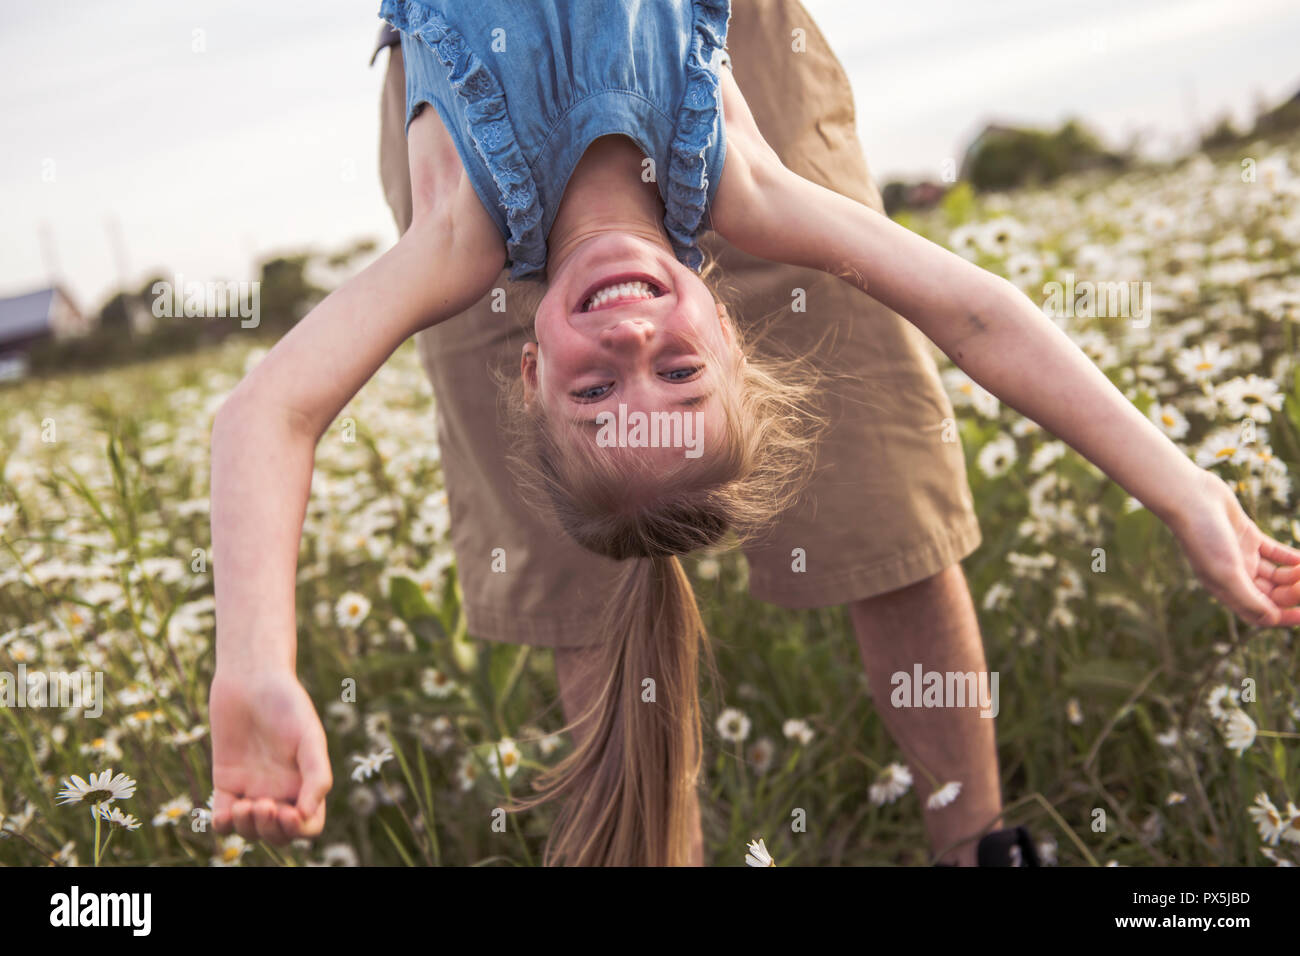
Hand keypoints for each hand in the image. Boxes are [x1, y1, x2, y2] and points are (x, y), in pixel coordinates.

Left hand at [209, 668, 332, 844]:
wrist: (250, 679)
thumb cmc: (287, 704)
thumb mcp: (310, 737)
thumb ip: (316, 775)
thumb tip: (307, 813)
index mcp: (306, 782)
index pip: (309, 824)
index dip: (301, 829)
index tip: (290, 813)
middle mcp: (281, 790)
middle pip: (278, 834)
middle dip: (271, 830)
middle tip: (263, 804)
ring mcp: (252, 789)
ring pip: (251, 830)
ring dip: (248, 828)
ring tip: (244, 805)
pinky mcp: (226, 783)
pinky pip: (223, 818)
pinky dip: (224, 825)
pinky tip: (226, 812)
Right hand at [1167, 469, 1299, 626]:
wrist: (1191, 498)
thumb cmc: (1203, 537)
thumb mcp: (1226, 572)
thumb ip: (1248, 599)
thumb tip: (1272, 620)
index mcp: (1227, 589)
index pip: (1260, 613)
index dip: (1284, 616)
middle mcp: (1236, 576)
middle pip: (1273, 594)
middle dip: (1293, 592)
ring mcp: (1243, 556)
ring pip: (1277, 574)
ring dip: (1295, 575)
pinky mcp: (1248, 537)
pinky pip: (1275, 553)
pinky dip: (1290, 557)